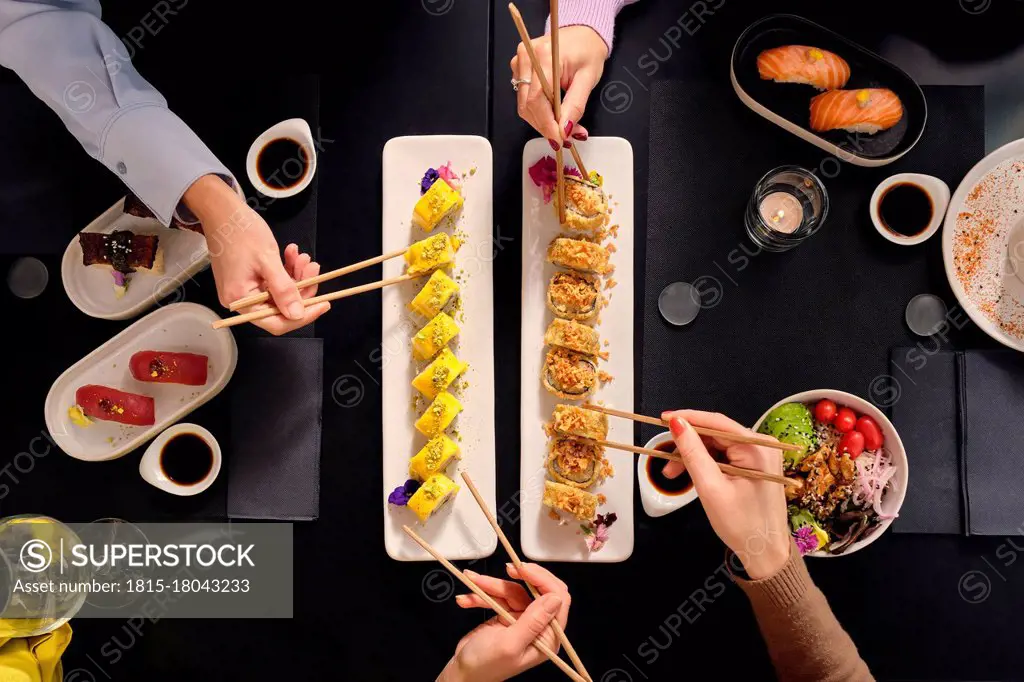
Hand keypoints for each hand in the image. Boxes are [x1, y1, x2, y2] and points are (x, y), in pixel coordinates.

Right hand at [183, 175, 328, 334]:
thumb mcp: (267, 260)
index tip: (324, 303)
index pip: (275, 322)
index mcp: (240, 300)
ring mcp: (244, 289)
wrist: (223, 210)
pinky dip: (285, 269)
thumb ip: (283, 289)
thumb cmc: (241, 231)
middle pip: (280, 307)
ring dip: (295, 275)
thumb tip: (297, 315)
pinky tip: (291, 254)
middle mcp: (240, 300)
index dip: (302, 315)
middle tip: (313, 267)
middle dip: (301, 288)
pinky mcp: (249, 279)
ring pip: (280, 292)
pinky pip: (273, 281)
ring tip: (302, 257)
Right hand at [438, 563, 569, 681]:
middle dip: (518, 578)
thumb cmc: (484, 667)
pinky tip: (465, 600)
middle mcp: (539, 628)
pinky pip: (497, 596)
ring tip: (472, 582)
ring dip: (490, 586)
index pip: (557, 600)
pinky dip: (481, 596)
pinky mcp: (506, 615)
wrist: (462, 673)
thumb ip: (533, 621)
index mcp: (547, 638)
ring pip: (512, 590)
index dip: (544, 580)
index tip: (525, 570)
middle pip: (535, 590)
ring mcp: (522, 620)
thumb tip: (555, 599)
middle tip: (507, 567)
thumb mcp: (509, 644)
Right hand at [510, 26, 606, 147]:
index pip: (537, 99)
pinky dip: (539, 112)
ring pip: (524, 106)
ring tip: (564, 127)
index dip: (546, 124)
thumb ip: (575, 105)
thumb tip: (565, 129)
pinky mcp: (519, 70)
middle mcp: (527, 58)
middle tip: (566, 137)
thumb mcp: (588, 78)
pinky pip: (525, 99)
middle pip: (528, 105)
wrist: (582, 34)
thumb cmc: (587, 51)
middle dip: (546, 126)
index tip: (559, 139)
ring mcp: (520, 63)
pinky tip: (554, 115)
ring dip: (543, 122)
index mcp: (544, 55)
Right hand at [661, 410, 791, 578]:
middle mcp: (763, 446)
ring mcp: (761, 456)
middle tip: (665, 461)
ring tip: (674, 475)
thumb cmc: (742, 525)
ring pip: (718, 446)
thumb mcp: (710, 487)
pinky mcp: (756, 466)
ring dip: (694, 456)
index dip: (687, 418)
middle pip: (716, 434)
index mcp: (758, 448)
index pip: (717, 423)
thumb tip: (677, 423)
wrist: (765, 553)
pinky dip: (706, 464)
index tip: (662, 419)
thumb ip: (692, 452)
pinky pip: (725, 456)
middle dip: (688, 445)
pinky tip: (692, 475)